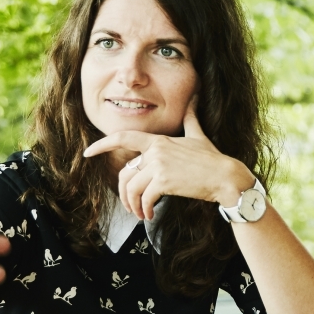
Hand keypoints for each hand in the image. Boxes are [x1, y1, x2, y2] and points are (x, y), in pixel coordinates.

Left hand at [83, 102, 253, 219]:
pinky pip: (144, 198)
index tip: (88, 153)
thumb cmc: (213, 159)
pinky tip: (149, 216)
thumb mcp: (199, 135)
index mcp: (159, 140)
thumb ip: (191, 118)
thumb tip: (194, 98)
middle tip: (130, 206)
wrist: (226, 177)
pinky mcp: (165, 182)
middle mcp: (156, 151)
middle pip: (125, 173)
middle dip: (123, 193)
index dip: (102, 144)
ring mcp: (159, 166)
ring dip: (133, 205)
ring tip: (141, 214)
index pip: (124, 137)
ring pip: (132, 188)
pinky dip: (144, 210)